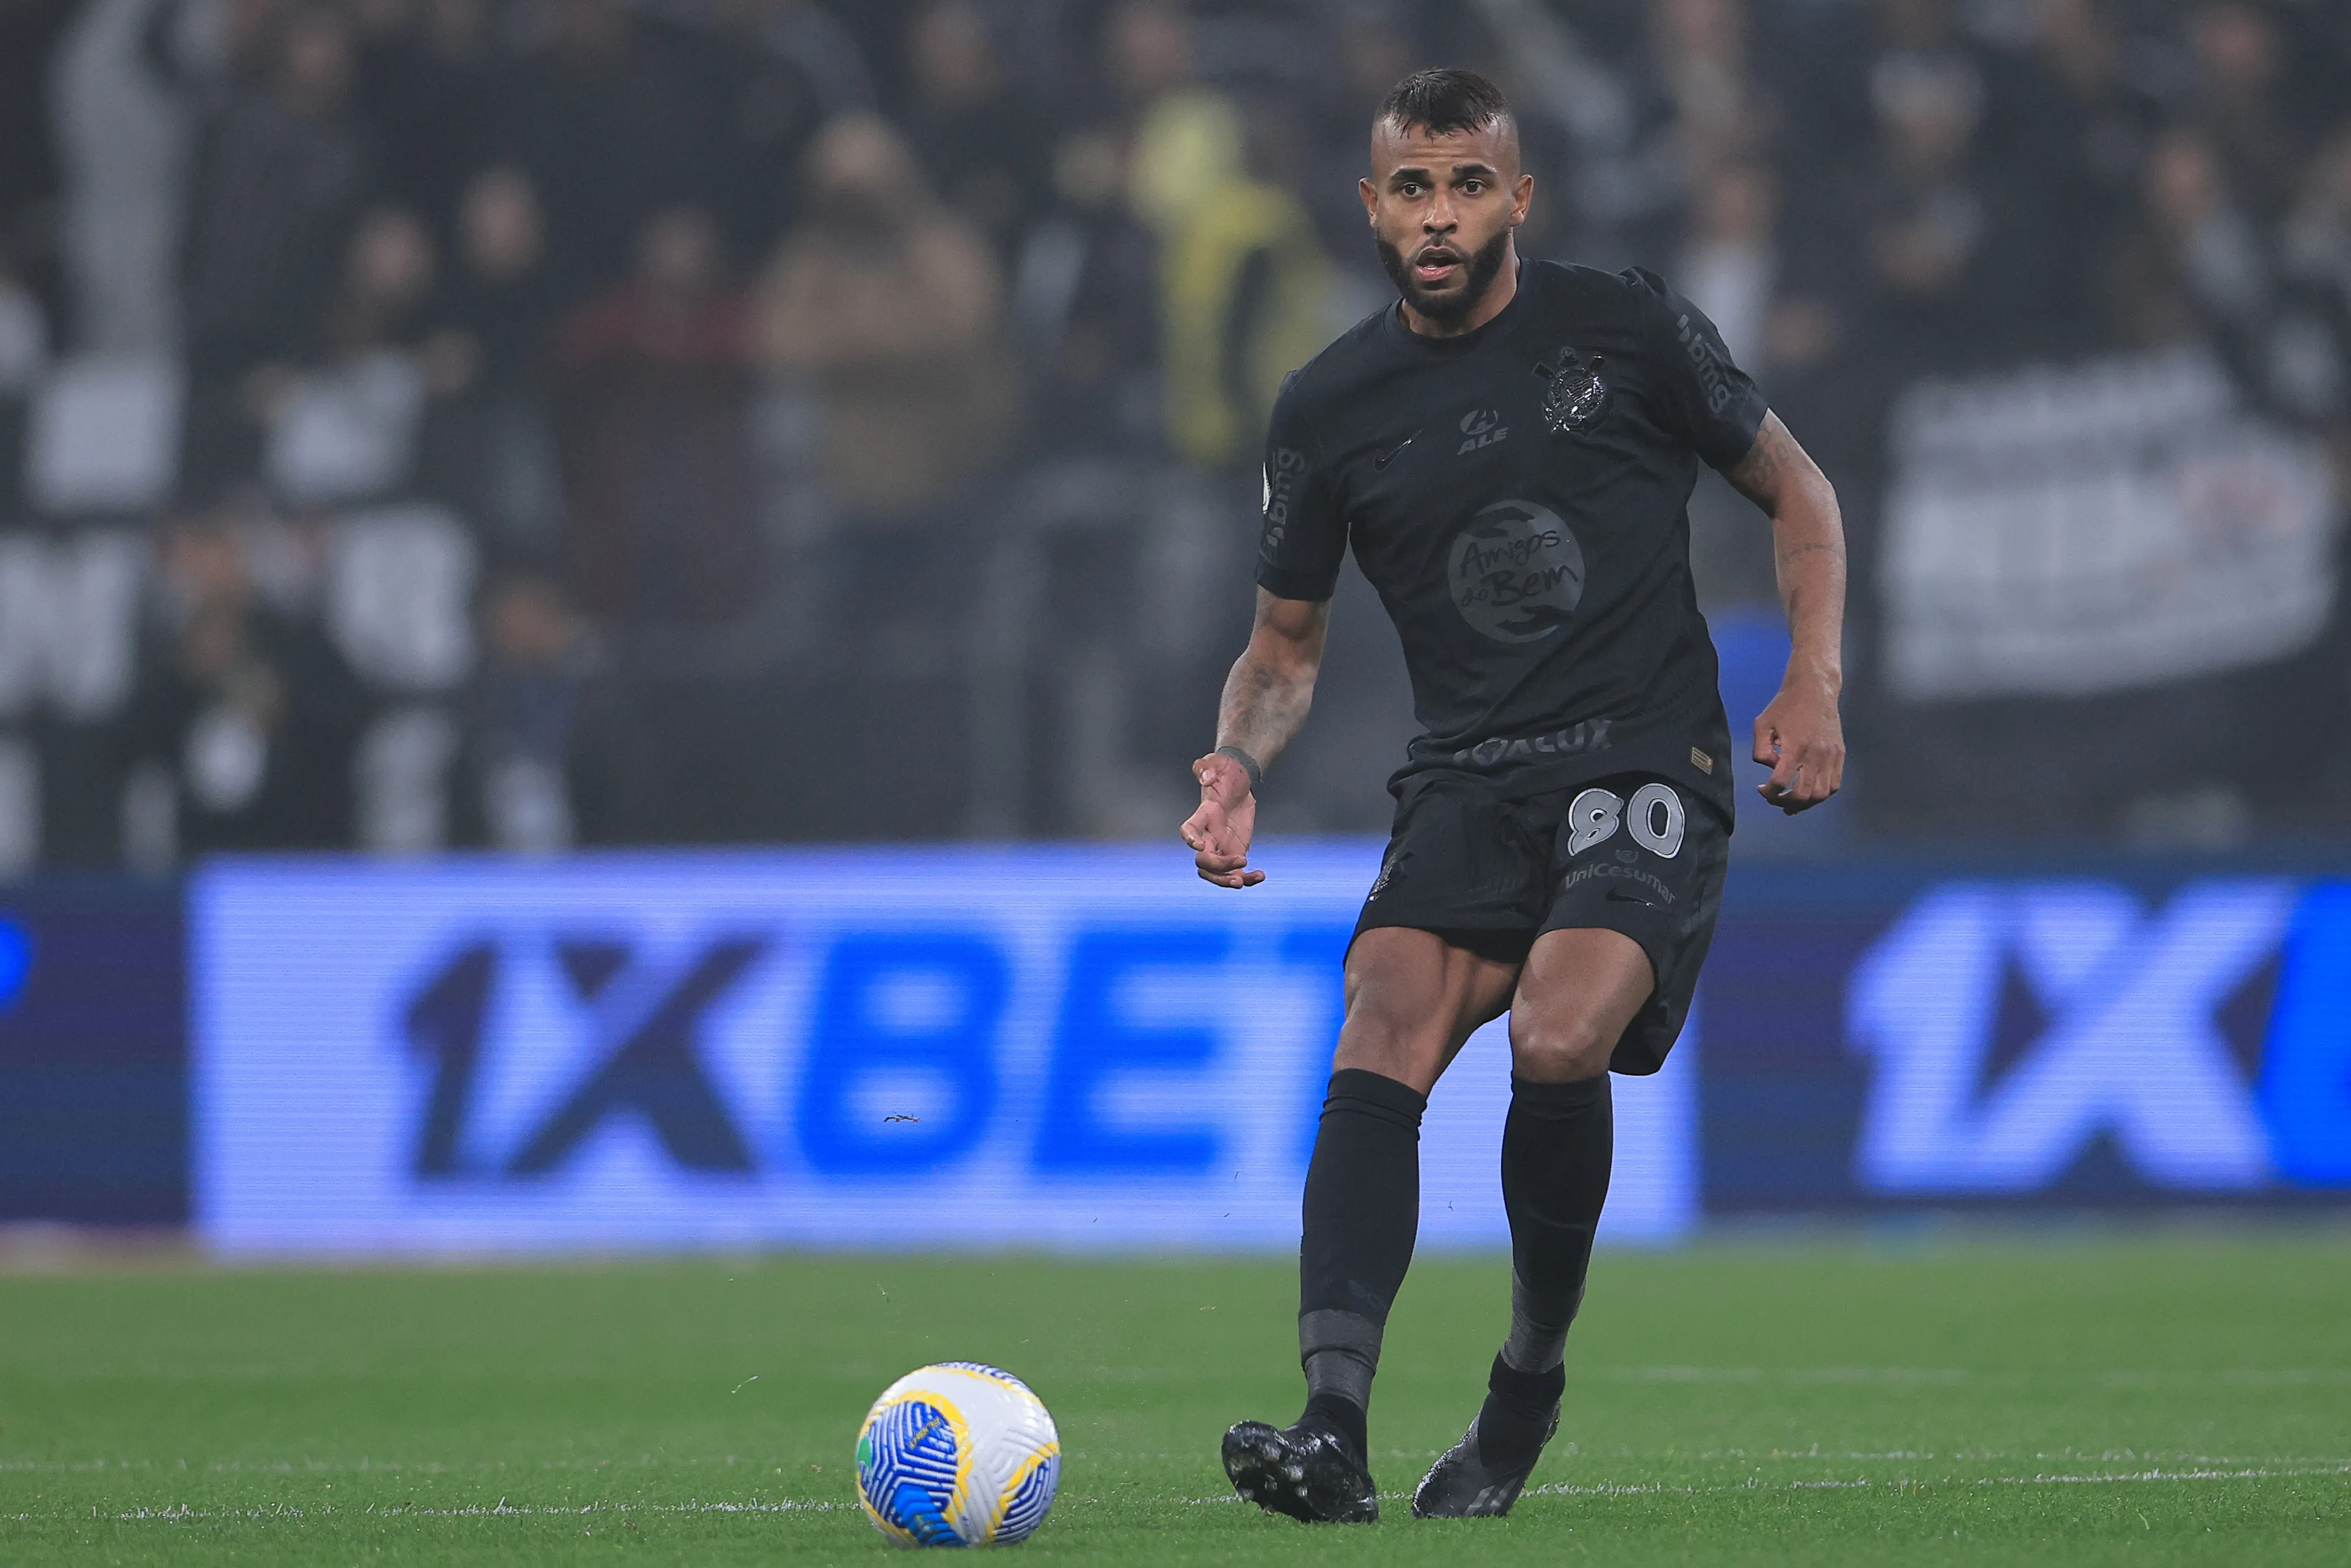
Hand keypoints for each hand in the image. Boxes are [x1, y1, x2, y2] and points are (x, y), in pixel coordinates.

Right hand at [1180, 753, 1264, 886]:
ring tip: (1245, 881)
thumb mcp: (1217, 762)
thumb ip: (1206, 767)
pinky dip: (1248, 878)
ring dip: (1227, 881)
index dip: (1189, 839)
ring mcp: (1221, 845)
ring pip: (1216, 873)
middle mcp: (1209, 835)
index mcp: (1204, 815)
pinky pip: (1237, 872)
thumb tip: (1206, 778)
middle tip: (1240, 861)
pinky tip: (1261, 875)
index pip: (1189, 829)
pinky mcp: (1235, 850)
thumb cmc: (1226, 770)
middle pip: (1203, 861)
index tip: (1199, 845)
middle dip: (1218, 867)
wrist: (1239, 780)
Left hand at [1753, 671, 1843, 814]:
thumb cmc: (1785, 705)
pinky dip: (1821, 794)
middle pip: (1803, 795)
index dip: (1769, 793)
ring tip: (1791, 802)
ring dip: (1805, 803)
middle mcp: (1816, 755)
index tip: (1763, 790)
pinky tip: (1809, 791)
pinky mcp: (1840, 755)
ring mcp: (1831, 756)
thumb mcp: (1762, 724)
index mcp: (1795, 747)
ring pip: (1821, 794)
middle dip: (1785, 802)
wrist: (1815, 689)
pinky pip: (1834, 784)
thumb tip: (1771, 768)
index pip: (1781, 782)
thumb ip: (1760, 750)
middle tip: (1775, 799)